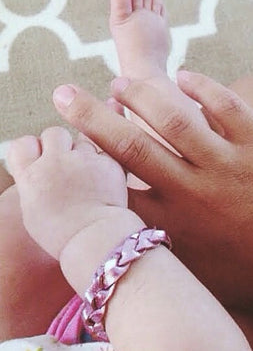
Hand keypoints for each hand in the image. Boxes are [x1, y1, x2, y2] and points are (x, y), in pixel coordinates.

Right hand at [7, 127, 129, 259]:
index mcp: (32, 176)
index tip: (40, 157)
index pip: (23, 144)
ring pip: (83, 141)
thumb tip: (38, 171)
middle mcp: (56, 162)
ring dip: (85, 153)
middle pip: (54, 133)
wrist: (95, 238)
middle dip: (60, 143)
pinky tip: (105, 180)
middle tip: (67, 161)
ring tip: (89, 176)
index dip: (33, 149)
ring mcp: (84, 160)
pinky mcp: (109, 162)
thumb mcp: (34, 210)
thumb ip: (35, 183)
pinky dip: (105, 163)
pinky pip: (105, 153)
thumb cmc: (63, 234)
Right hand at [52, 72, 252, 322]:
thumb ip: (166, 242)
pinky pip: (224, 103)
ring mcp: (230, 163)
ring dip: (141, 94)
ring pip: (173, 117)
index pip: (118, 184)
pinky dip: (200, 85)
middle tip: (66, 95)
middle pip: (130, 144)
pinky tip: (183, 75)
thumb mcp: (202, 269)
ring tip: (121, 81)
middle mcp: (194, 190)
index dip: (92, 158)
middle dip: (90, 116)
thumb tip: (139, 219)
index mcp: (176, 223)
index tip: (80, 144)